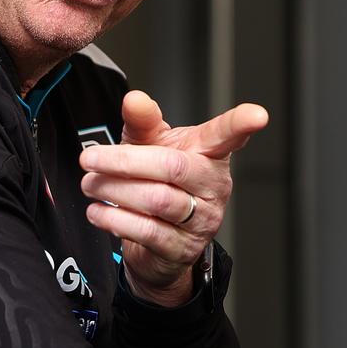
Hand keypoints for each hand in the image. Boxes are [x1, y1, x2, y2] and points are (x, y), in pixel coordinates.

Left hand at [79, 90, 267, 306]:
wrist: (157, 242)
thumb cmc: (157, 181)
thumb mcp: (149, 146)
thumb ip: (142, 122)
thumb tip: (134, 99)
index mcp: (208, 153)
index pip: (227, 135)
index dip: (241, 124)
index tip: (257, 115)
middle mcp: (212, 185)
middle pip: (171, 167)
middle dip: (123, 162)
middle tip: (89, 159)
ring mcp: (202, 219)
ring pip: (157, 201)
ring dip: (114, 191)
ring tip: (89, 184)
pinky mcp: (183, 248)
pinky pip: (147, 231)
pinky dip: (115, 220)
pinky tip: (97, 211)